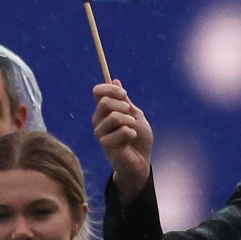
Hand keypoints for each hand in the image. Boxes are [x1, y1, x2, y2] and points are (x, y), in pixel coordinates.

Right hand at [92, 81, 155, 197]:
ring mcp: (100, 132)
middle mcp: (99, 120)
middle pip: (105, 103)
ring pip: (114, 117)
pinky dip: (132, 134)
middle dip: (124, 107)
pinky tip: (130, 141)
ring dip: (130, 122)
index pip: (99, 92)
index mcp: (105, 110)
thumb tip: (116, 80)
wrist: (141, 159)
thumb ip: (125, 101)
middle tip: (131, 117)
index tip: (124, 94)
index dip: (110, 89)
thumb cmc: (138, 137)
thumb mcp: (135, 114)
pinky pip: (122, 131)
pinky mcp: (105, 144)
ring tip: (132, 130)